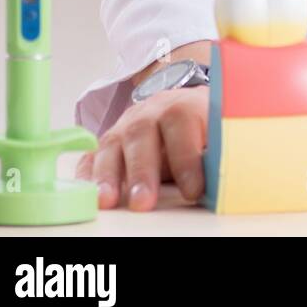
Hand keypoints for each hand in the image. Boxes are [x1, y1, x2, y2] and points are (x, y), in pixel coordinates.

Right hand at [75, 87, 209, 210]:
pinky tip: (87, 194)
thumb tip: (220, 176)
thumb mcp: (214, 132)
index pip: (181, 125)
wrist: (180, 104)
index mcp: (181, 107)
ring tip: (108, 202)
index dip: (186, 159)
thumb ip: (214, 151)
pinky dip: (87, 176)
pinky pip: (90, 156)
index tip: (193, 190)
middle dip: (141, 171)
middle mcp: (148, 113)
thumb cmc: (201, 125)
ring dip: (108, 176)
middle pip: (141, 135)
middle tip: (143, 202)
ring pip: (111, 145)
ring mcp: (123, 127)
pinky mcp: (106, 144)